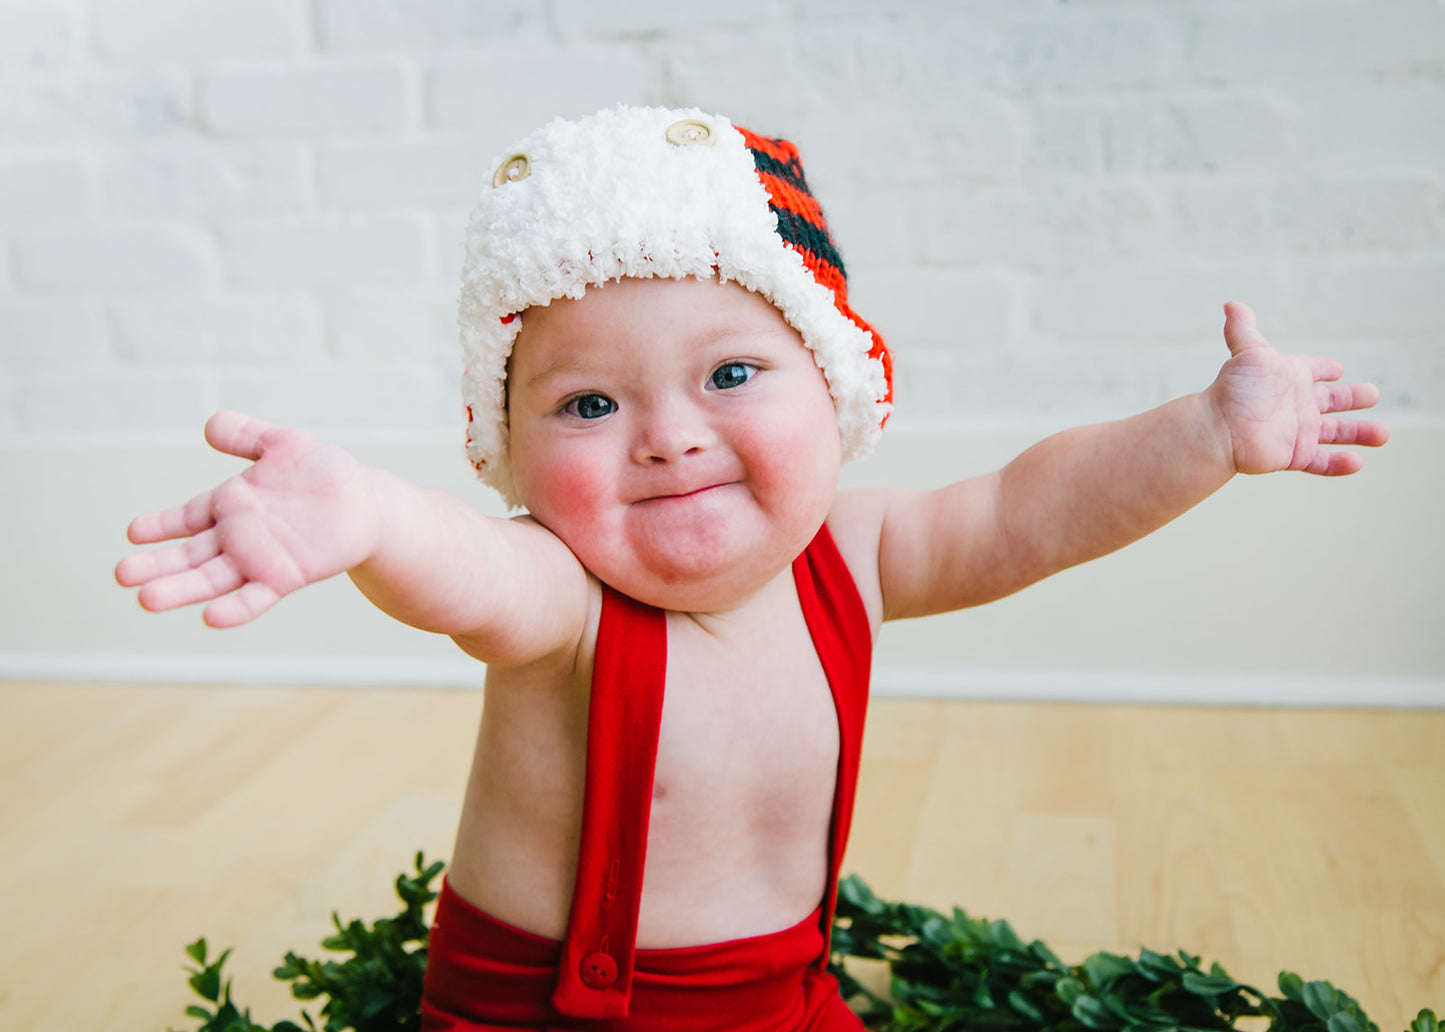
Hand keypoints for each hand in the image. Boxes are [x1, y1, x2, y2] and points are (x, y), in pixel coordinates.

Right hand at [115, 411, 381, 626]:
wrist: (367, 503)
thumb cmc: (325, 473)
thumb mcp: (283, 444)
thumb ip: (246, 436)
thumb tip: (210, 424)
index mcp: (232, 505)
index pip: (187, 517)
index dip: (161, 525)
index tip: (132, 532)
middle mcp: (238, 537)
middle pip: (189, 555)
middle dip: (156, 565)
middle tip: (121, 574)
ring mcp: (259, 560)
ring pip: (212, 579)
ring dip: (181, 589)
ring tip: (147, 599)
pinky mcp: (285, 577)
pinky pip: (254, 598)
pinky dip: (234, 609)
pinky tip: (210, 618)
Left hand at [1207, 302, 1388, 475]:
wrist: (1222, 429)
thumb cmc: (1235, 390)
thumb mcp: (1248, 353)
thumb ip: (1243, 328)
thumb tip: (1231, 303)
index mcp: (1290, 377)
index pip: (1312, 369)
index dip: (1324, 367)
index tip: (1336, 368)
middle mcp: (1296, 404)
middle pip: (1332, 400)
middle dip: (1354, 398)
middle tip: (1373, 394)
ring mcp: (1297, 431)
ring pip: (1335, 432)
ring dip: (1359, 433)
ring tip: (1382, 434)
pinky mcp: (1294, 455)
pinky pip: (1321, 462)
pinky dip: (1338, 464)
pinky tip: (1357, 461)